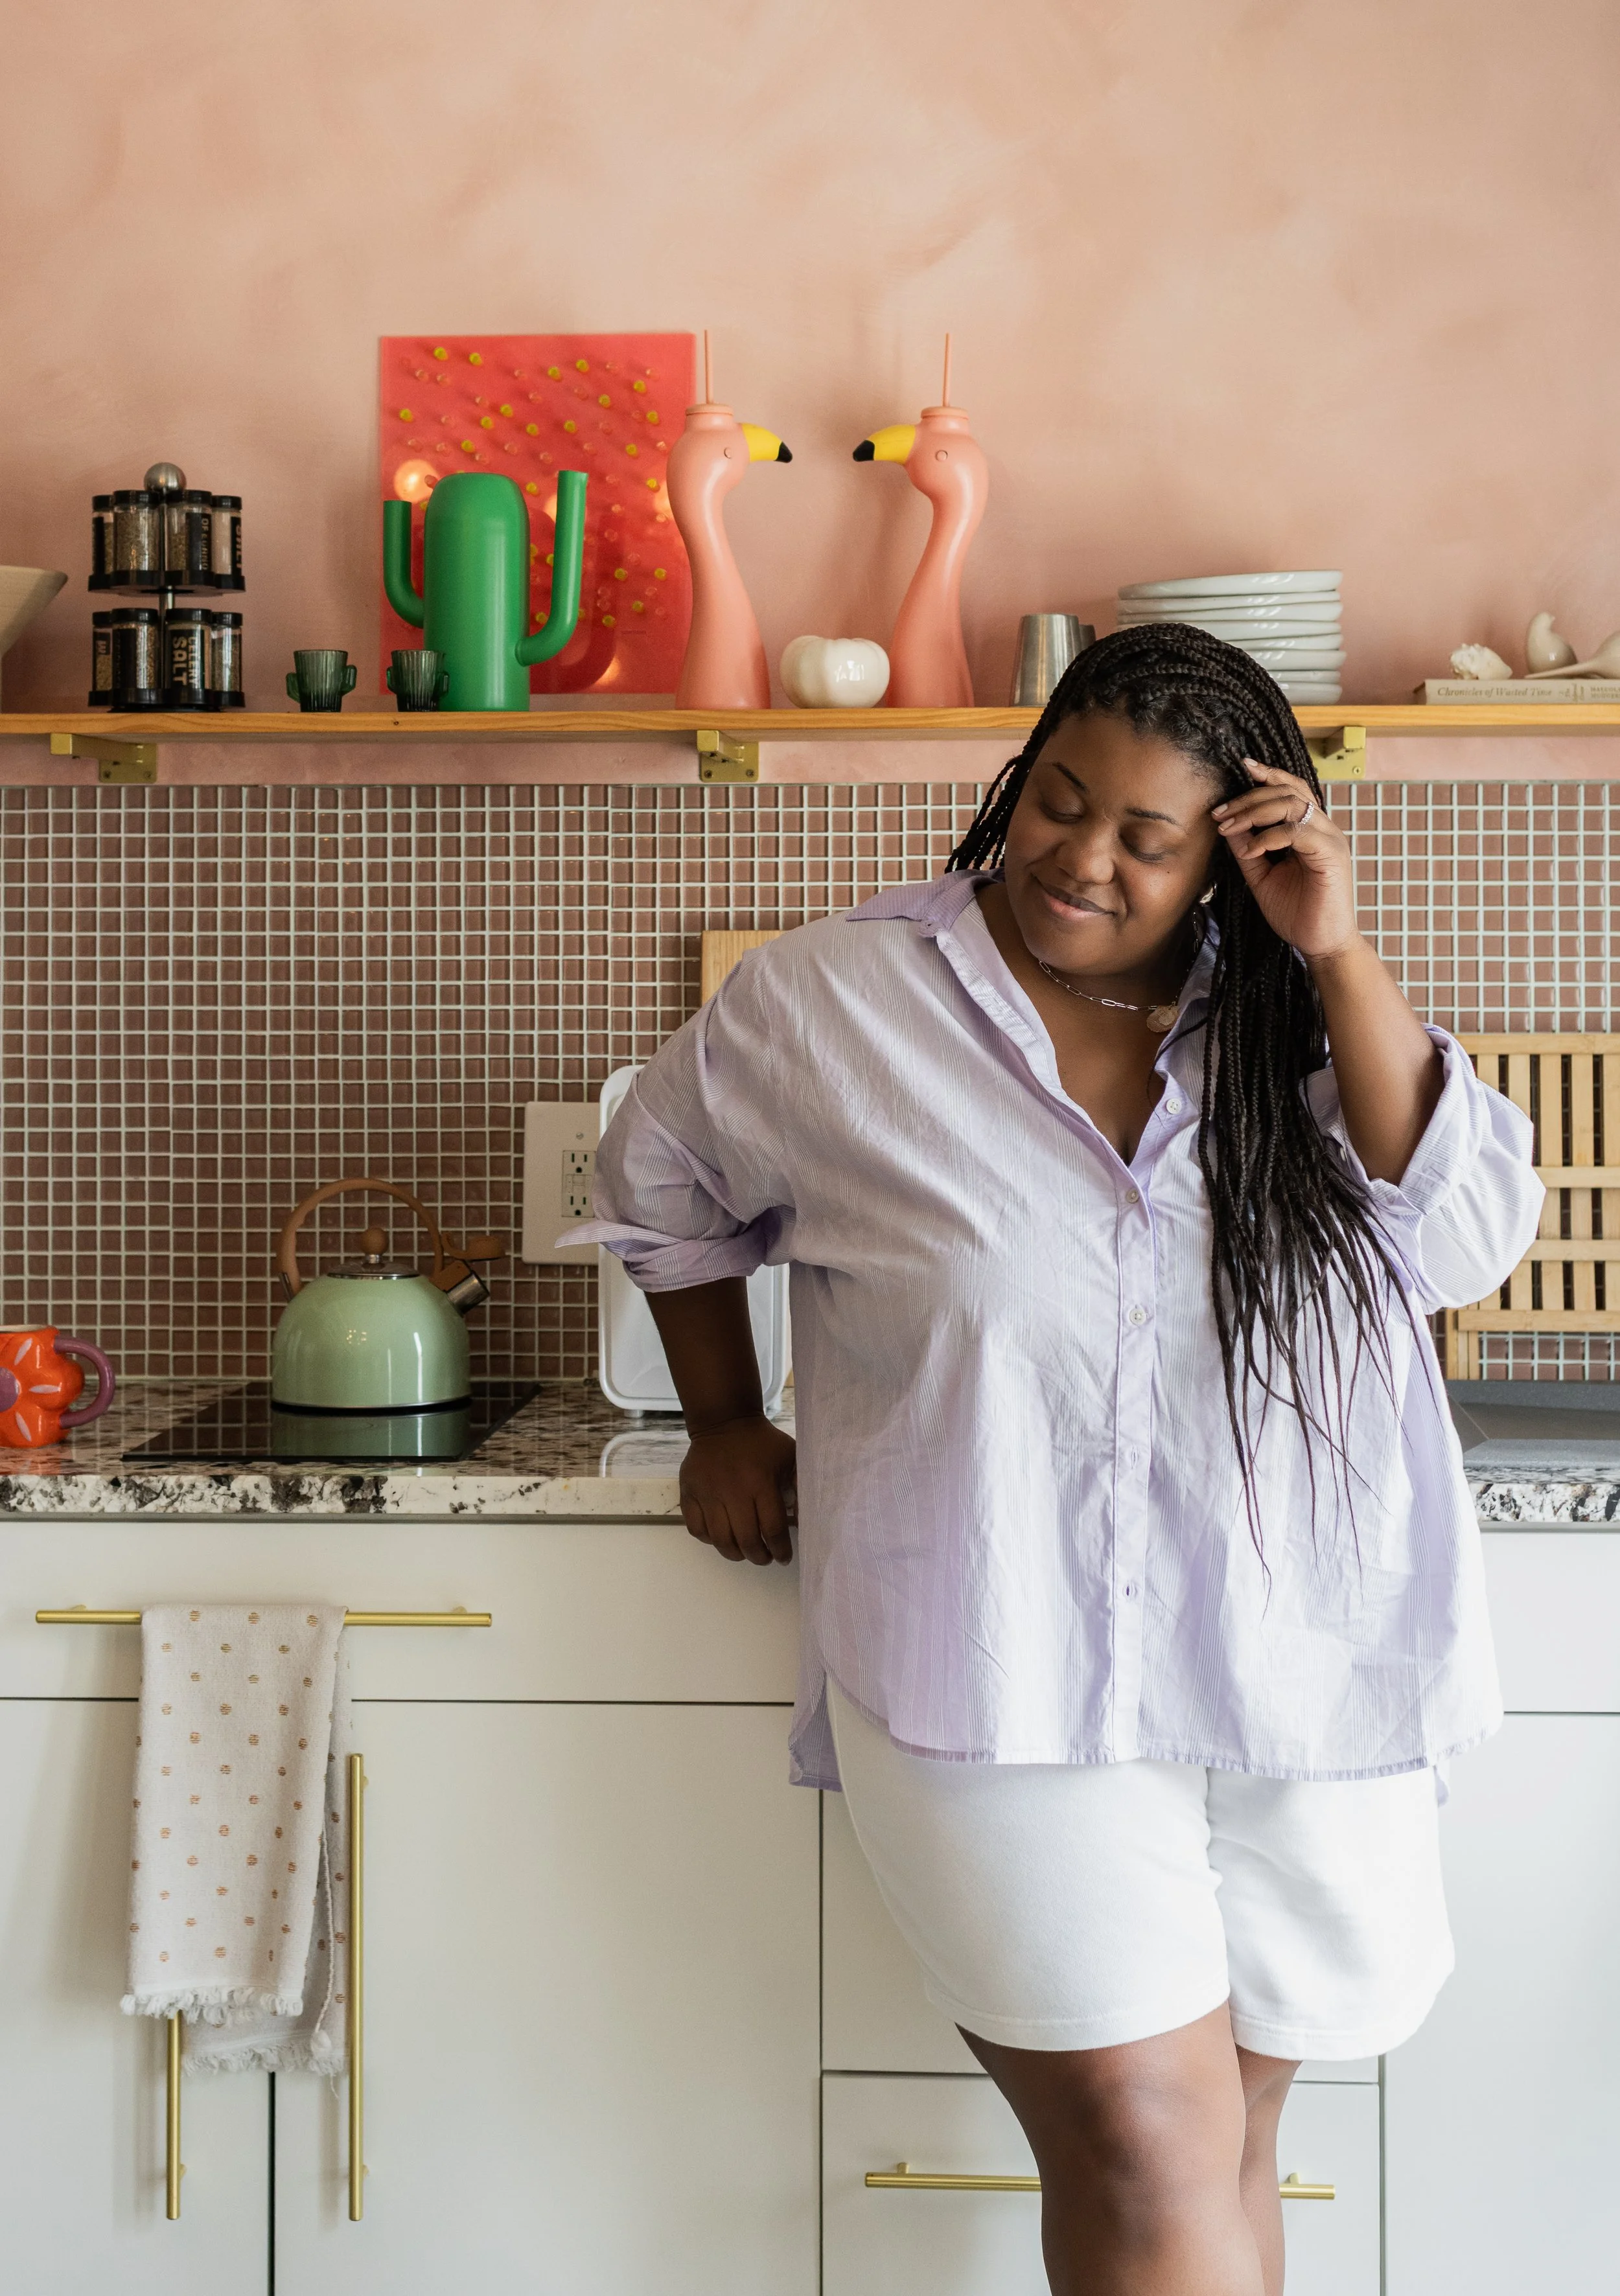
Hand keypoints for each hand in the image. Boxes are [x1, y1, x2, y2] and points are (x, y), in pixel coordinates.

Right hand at [678, 1414, 796, 1565]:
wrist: (724, 1421)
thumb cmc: (762, 1443)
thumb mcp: (790, 1456)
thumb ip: (800, 1484)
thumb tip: (808, 1517)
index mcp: (761, 1483)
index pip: (772, 1529)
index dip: (780, 1549)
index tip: (784, 1557)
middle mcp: (732, 1491)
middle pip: (745, 1540)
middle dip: (758, 1556)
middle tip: (765, 1557)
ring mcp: (707, 1493)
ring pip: (719, 1539)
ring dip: (735, 1553)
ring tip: (744, 1552)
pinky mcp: (688, 1493)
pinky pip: (696, 1529)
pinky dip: (709, 1540)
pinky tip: (722, 1536)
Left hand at [1211, 759, 1359, 964]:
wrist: (1321, 945)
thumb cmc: (1297, 913)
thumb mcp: (1262, 877)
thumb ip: (1248, 851)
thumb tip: (1228, 827)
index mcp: (1311, 830)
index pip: (1293, 789)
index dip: (1269, 775)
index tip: (1242, 767)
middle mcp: (1324, 828)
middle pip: (1288, 792)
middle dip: (1249, 797)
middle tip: (1220, 812)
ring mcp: (1331, 840)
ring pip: (1293, 804)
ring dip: (1255, 811)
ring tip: (1229, 826)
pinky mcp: (1332, 855)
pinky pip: (1299, 832)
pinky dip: (1270, 836)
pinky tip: (1251, 849)